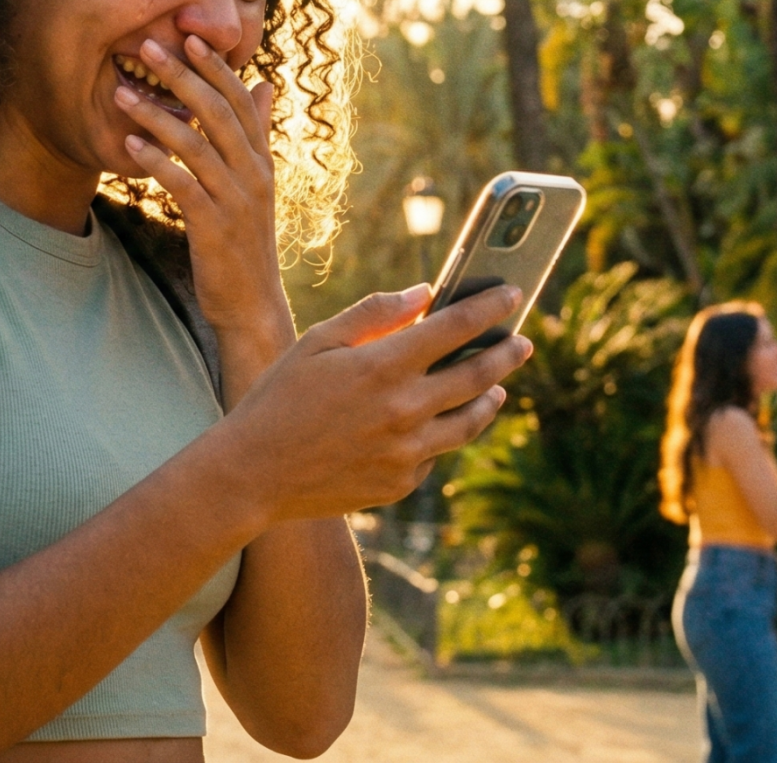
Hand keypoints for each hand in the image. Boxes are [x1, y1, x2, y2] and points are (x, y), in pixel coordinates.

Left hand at [117, 35, 284, 343]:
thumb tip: (264, 84)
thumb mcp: (255, 184)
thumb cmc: (244, 241)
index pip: (240, 101)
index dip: (215, 68)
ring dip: (156, 114)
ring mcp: (236, 199)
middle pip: (218, 112)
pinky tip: (129, 145)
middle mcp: (254, 173)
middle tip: (147, 47)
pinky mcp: (214, 225)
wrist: (252, 303)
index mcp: (261, 160)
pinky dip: (156, 160)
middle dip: (181, 76)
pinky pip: (182, 184)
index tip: (188, 37)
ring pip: (196, 143)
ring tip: (120, 93)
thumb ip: (255, 134)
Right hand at [215, 281, 532, 521]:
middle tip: (522, 341)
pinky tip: (441, 421)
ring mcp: (407, 452)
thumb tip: (424, 293)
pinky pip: (437, 453)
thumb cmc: (280, 398)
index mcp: (383, 366)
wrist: (254, 473)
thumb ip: (373, 314)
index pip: (456, 327)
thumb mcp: (317, 343)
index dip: (490, 307)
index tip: (511, 294)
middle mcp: (405, 410)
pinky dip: (444, 432)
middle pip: (478, 375)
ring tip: (499, 385)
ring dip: (491, 397)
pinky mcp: (402, 484)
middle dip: (507, 353)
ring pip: (471, 421)